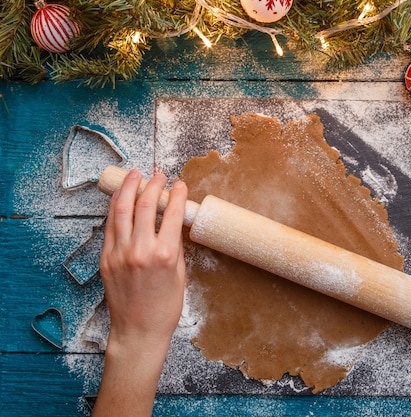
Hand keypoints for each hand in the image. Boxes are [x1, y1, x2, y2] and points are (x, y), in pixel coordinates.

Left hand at [93, 169, 187, 416]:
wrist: (139, 331)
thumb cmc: (165, 307)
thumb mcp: (180, 274)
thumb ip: (175, 246)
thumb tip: (172, 224)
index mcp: (165, 254)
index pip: (171, 213)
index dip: (176, 194)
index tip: (179, 184)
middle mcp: (141, 250)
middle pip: (144, 205)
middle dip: (152, 184)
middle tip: (157, 174)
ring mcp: (120, 253)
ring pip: (121, 210)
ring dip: (128, 188)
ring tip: (134, 174)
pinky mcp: (106, 259)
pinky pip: (110, 226)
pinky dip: (116, 209)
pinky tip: (121, 199)